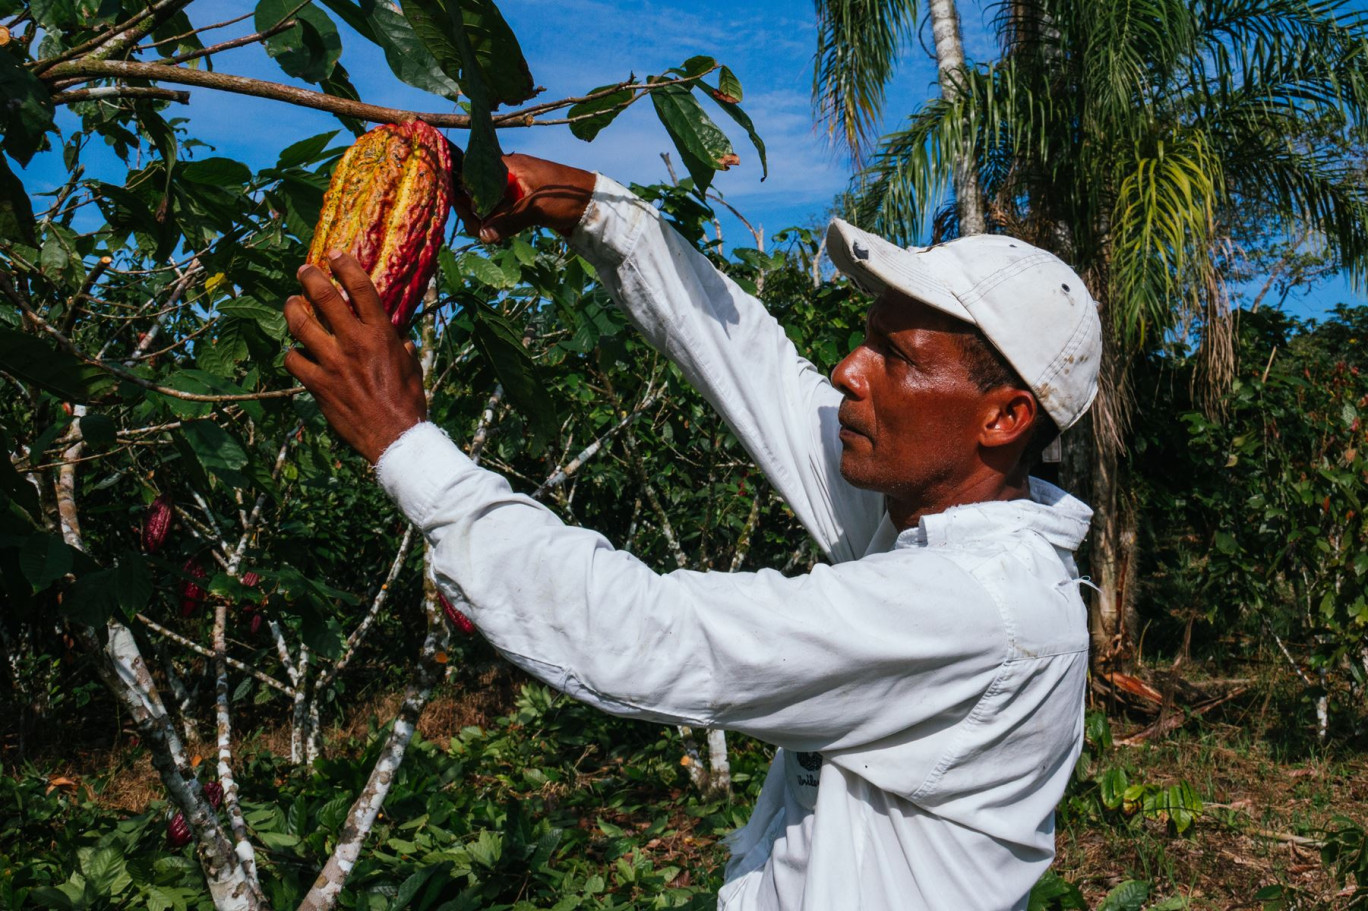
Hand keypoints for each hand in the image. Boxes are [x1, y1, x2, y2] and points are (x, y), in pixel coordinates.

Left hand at [283, 253, 427, 463]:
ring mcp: (332, 362)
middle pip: (323, 297)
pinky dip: (293, 354)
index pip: (360, 288)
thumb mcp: (413, 368)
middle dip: (309, 277)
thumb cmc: (408, 402)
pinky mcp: (318, 384)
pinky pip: (294, 360)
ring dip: (292, 309)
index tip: (334, 254)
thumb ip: (402, 348)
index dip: (344, 265)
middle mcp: (354, 342)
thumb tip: (402, 340)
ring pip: (300, 324)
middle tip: (304, 270)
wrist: (395, 437)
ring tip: (291, 304)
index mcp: (381, 335)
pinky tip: (296, 354)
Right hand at [455, 153, 596, 242]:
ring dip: (485, 219)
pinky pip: (500, 211)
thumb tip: (483, 234)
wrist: (593, 203)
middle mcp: (507, 174)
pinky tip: (494, 233)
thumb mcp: (536, 209)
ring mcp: (514, 188)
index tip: (467, 214)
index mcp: (509, 166)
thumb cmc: (567, 197)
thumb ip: (508, 221)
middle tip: (479, 231)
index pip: (474, 175)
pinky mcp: (520, 202)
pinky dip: (496, 222)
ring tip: (487, 233)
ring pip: (488, 204)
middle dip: (474, 211)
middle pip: (477, 191)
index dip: (465, 194)